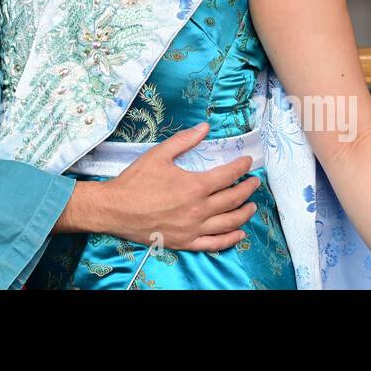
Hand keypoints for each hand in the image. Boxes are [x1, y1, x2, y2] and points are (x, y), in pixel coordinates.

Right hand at [57, 122, 260, 250]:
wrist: (115, 209)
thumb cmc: (136, 181)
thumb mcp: (159, 154)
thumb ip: (184, 141)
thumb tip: (204, 127)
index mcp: (195, 186)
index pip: (227, 176)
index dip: (241, 168)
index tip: (248, 162)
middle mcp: (199, 209)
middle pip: (233, 199)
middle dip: (247, 189)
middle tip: (255, 182)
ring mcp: (194, 228)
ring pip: (229, 223)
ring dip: (244, 213)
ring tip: (252, 206)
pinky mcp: (186, 242)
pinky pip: (215, 243)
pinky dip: (230, 239)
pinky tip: (239, 233)